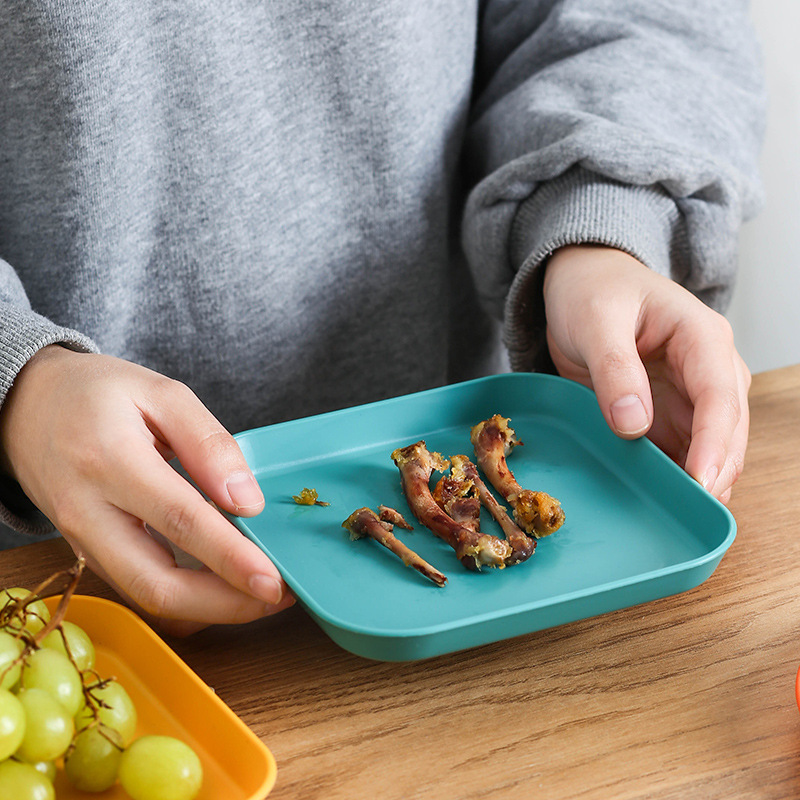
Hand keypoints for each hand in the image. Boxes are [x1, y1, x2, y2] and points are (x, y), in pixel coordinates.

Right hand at [0, 346, 293, 632]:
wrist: (26, 406)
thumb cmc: (97, 394)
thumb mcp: (161, 392)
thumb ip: (209, 443)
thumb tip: (248, 501)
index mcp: (109, 460)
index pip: (179, 520)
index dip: (230, 558)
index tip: (274, 580)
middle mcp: (88, 512)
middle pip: (157, 583)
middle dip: (224, 603)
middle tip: (279, 597)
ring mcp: (82, 540)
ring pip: (147, 595)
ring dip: (210, 606)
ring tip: (262, 595)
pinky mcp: (87, 552)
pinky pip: (139, 586)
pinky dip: (187, 595)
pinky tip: (224, 584)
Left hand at [543, 245, 749, 503]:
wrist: (582, 282)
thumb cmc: (593, 290)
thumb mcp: (595, 321)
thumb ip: (615, 369)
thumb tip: (634, 424)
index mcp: (701, 337)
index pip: (720, 397)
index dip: (714, 443)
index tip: (700, 481)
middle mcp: (709, 368)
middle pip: (727, 429)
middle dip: (714, 470)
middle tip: (689, 512)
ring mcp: (692, 393)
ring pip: (711, 445)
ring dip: (698, 477)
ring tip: (678, 513)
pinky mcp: (670, 411)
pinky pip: (682, 448)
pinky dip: (676, 472)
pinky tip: (663, 495)